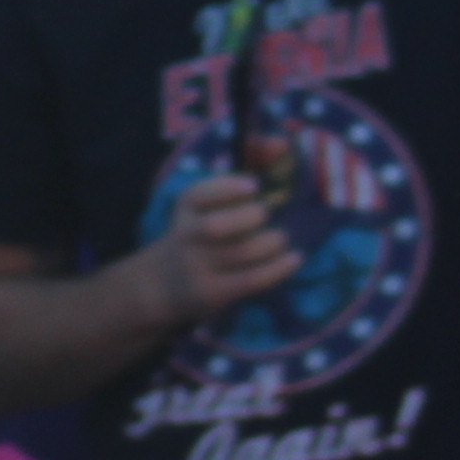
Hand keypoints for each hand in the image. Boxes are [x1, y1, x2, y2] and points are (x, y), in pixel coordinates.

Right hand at [149, 171, 302, 329]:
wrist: (163, 284)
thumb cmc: (196, 238)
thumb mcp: (197, 211)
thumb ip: (226, 191)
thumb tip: (275, 167)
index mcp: (184, 210)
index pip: (197, 195)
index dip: (227, 188)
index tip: (254, 186)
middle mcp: (186, 237)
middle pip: (215, 227)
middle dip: (249, 217)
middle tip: (266, 214)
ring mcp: (198, 268)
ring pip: (239, 253)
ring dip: (270, 243)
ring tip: (282, 238)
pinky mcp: (214, 292)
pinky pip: (251, 279)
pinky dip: (278, 269)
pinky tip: (295, 258)